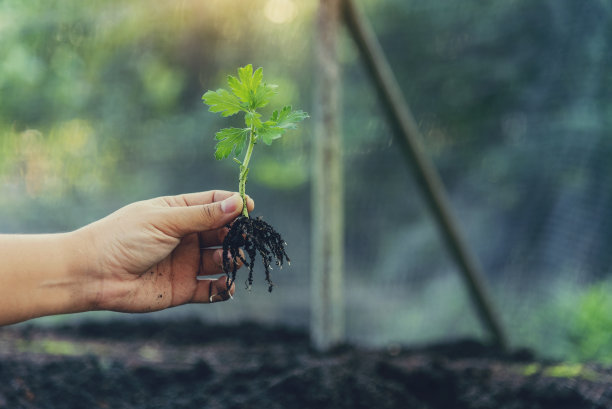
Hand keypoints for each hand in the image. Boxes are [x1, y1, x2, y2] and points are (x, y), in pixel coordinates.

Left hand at [76, 190, 253, 312]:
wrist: (93, 275)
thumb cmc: (124, 238)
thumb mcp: (166, 221)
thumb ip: (203, 215)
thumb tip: (238, 203)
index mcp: (180, 212)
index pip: (216, 204)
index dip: (235, 205)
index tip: (250, 209)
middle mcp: (187, 237)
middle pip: (224, 232)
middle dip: (237, 235)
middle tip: (244, 239)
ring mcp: (187, 263)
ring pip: (221, 260)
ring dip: (232, 260)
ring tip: (231, 260)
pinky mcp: (184, 289)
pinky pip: (212, 290)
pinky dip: (224, 288)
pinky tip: (226, 286)